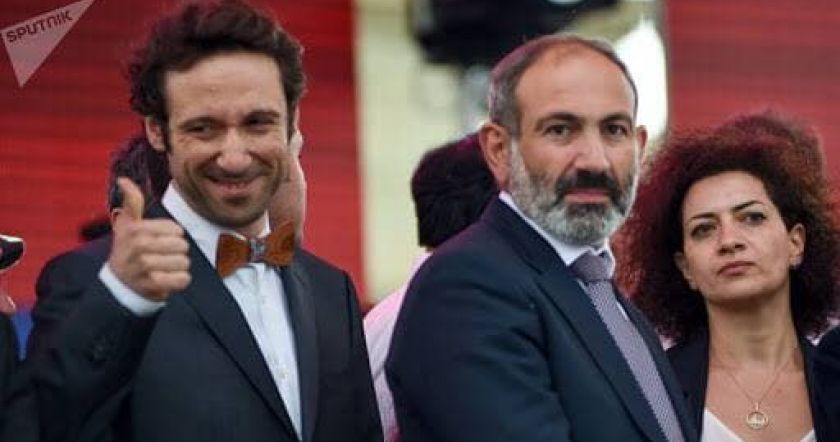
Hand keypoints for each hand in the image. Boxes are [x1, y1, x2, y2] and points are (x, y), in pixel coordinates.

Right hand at [107, 178, 189, 301]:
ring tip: (164, 268)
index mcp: (135, 229)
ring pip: (184, 262)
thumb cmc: (128, 249)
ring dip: (178, 267)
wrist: (118, 283)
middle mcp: (138, 246)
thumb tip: (123, 179)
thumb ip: (131, 202)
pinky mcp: (152, 285)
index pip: (176, 229)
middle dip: (177, 252)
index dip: (172, 236)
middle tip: (162, 256)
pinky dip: (180, 281)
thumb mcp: (127, 224)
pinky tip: (168, 279)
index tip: (157, 241)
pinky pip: (183, 279)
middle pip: (182, 246)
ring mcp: (144, 267)